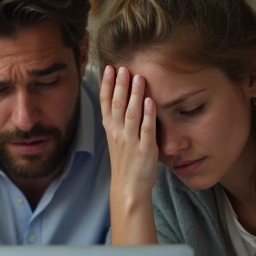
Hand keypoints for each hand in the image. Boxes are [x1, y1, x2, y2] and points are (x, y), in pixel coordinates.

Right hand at [100, 65, 158, 200]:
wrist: (128, 188)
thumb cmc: (125, 163)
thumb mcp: (116, 139)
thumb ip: (118, 120)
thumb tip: (120, 98)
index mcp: (110, 130)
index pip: (106, 103)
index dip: (107, 85)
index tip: (108, 69)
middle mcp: (118, 133)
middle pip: (117, 105)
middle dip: (120, 85)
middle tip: (123, 67)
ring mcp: (131, 141)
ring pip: (131, 114)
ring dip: (134, 95)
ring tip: (138, 77)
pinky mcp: (145, 149)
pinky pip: (146, 130)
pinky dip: (147, 115)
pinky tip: (150, 101)